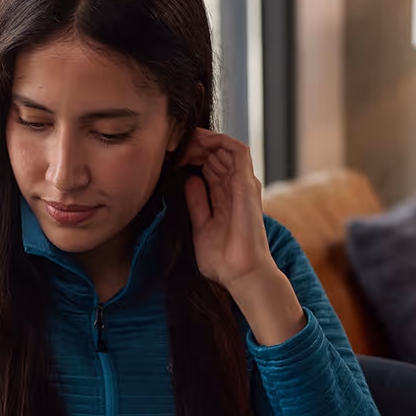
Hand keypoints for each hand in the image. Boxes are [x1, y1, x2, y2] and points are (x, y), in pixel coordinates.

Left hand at [180, 128, 274, 293]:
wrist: (240, 274)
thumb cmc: (223, 259)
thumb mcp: (200, 227)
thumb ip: (197, 203)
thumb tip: (189, 180)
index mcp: (225, 197)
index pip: (208, 166)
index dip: (190, 156)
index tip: (168, 157)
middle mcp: (236, 187)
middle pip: (215, 154)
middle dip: (193, 145)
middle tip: (171, 146)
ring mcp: (243, 184)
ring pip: (225, 148)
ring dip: (203, 140)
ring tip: (182, 141)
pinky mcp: (247, 184)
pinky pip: (238, 151)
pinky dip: (219, 141)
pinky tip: (199, 142)